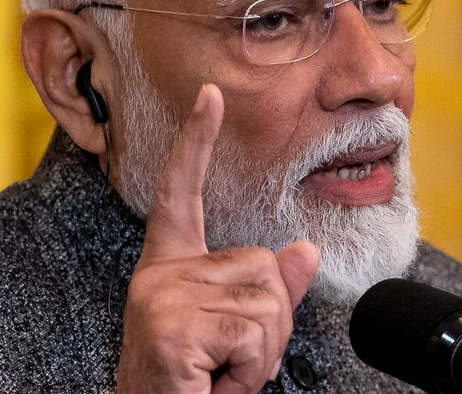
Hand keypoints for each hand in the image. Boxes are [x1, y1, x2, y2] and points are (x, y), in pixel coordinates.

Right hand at [115, 84, 318, 393]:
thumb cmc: (192, 385)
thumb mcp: (234, 335)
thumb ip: (268, 292)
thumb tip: (302, 251)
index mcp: (169, 268)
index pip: (181, 193)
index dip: (197, 141)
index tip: (210, 95)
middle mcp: (159, 275)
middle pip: (265, 267)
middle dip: (269, 327)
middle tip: (229, 364)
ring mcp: (162, 298)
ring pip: (269, 304)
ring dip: (261, 355)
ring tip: (219, 376)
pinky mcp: (172, 327)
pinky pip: (254, 336)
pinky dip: (250, 372)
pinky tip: (213, 383)